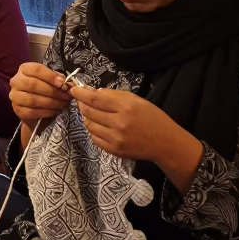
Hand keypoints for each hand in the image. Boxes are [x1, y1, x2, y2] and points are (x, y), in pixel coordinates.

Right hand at [9, 64, 71, 125]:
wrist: (34, 107)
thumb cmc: (43, 89)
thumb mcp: (50, 80)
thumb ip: (57, 78)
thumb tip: (66, 83)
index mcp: (24, 69)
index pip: (36, 69)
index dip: (50, 76)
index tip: (63, 83)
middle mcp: (16, 81)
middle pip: (33, 84)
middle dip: (53, 91)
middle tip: (66, 96)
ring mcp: (15, 96)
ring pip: (33, 99)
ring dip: (51, 102)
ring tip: (63, 104)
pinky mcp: (17, 110)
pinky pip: (32, 111)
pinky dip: (46, 112)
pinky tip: (55, 111)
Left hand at [71, 85, 203, 192]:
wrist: (165, 143)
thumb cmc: (153, 118)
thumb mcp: (137, 100)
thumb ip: (115, 95)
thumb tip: (94, 92)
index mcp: (125, 107)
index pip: (95, 99)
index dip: (81, 93)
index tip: (73, 89)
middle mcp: (119, 123)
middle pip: (89, 112)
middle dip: (82, 105)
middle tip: (81, 101)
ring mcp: (115, 138)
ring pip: (89, 125)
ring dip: (87, 118)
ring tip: (94, 114)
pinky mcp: (114, 150)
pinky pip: (94, 138)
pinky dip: (93, 131)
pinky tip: (100, 126)